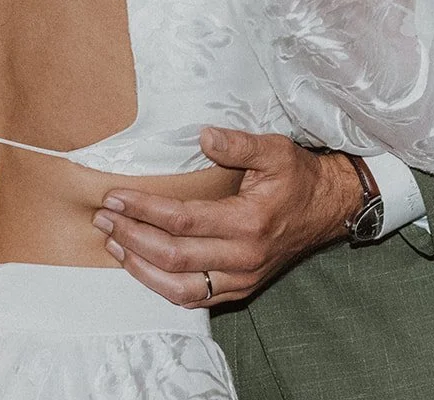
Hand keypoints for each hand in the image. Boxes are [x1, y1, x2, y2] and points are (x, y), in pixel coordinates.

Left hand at [91, 127, 361, 306]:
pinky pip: (195, 298)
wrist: (329, 208)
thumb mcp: (275, 149)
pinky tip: (143, 269)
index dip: (144, 210)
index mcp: (248, 222)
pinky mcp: (242, 288)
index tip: (115, 197)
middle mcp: (243, 257)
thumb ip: (238, 143)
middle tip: (104, 217)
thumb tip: (203, 136)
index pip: (182, 220)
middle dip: (132, 237)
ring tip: (114, 244)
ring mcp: (242, 278)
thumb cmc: (298, 176)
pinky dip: (164, 287)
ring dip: (141, 269)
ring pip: (180, 288)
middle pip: (173, 257)